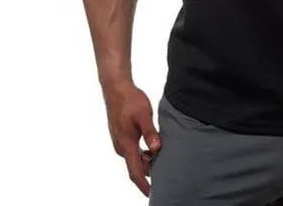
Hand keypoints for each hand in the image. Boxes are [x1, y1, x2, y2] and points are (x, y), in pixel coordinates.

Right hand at [103, 81, 161, 196]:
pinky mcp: (122, 136)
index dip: (144, 185)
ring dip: (148, 162)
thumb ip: (150, 132)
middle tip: (166, 174)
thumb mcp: (144, 115)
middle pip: (137, 167)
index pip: (135, 171)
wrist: (116, 88)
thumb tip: (156, 149)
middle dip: (150, 173)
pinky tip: (154, 148)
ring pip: (135, 159)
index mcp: (126, 144)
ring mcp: (120, 141)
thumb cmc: (130, 100)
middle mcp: (121, 146)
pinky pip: (133, 151)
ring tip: (164, 161)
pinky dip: (144, 154)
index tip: (152, 194)